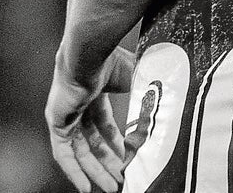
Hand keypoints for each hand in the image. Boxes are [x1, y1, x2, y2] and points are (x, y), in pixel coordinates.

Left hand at [46, 46, 136, 192]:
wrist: (90, 54)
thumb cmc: (112, 60)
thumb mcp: (137, 79)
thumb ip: (149, 92)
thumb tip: (175, 97)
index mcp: (96, 92)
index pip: (105, 125)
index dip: (118, 144)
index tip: (130, 159)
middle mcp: (79, 105)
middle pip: (93, 142)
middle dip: (108, 163)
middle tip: (121, 180)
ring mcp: (66, 115)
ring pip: (80, 152)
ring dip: (95, 171)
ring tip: (110, 188)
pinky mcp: (56, 123)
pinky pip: (64, 154)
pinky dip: (74, 172)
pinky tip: (85, 187)